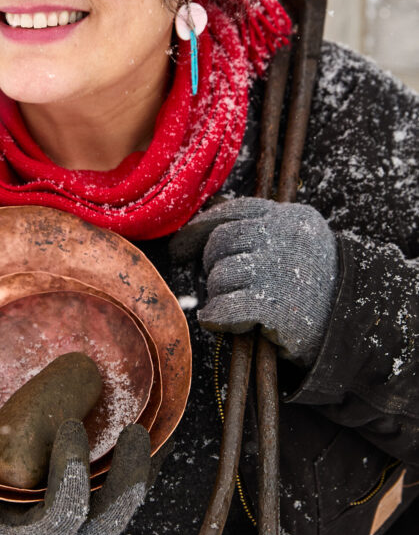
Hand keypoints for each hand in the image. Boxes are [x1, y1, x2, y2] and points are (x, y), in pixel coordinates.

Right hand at [0, 420, 151, 534]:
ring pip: (130, 512)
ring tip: (147, 429)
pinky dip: (140, 475)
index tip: (71, 425)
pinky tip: (149, 443)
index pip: (68, 511)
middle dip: (130, 473)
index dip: (74, 470)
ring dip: (142, 471)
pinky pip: (128, 507)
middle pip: (116, 516)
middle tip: (133, 428)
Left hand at [171, 197, 338, 364]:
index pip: (234, 210)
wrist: (353, 324)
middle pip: (221, 241)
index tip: (182, 245)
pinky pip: (225, 307)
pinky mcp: (274, 306)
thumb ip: (262, 228)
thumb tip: (211, 213)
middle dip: (209, 264)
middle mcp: (285, 238)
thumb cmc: (318, 285)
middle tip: (216, 282)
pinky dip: (215, 316)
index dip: (201, 226)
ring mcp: (279, 271)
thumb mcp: (298, 243)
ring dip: (217, 293)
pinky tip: (216, 321)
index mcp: (291, 217)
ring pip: (220, 275)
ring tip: (230, 303)